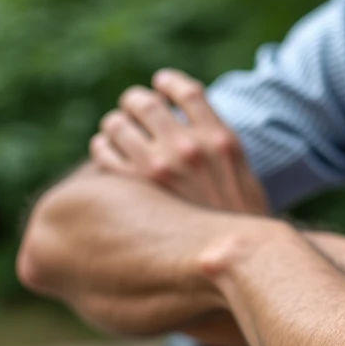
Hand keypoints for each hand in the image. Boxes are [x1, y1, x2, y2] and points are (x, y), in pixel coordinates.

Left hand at [91, 68, 268, 213]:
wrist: (235, 262)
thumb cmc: (239, 222)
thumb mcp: (242, 174)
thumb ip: (217, 146)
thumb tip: (192, 126)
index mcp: (220, 139)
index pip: (186, 91)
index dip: (169, 83)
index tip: (160, 84)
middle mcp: (189, 148)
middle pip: (146, 103)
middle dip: (135, 102)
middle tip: (131, 108)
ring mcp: (159, 168)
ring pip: (118, 124)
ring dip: (115, 123)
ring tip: (117, 131)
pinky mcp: (134, 189)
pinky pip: (104, 152)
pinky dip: (102, 146)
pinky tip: (107, 152)